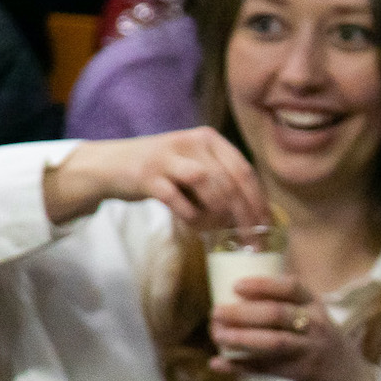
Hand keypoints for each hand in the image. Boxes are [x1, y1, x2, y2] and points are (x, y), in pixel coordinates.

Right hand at [43, 131, 266, 230]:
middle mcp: (191, 142)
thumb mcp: (194, 167)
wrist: (113, 165)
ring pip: (206, 184)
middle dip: (244, 215)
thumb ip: (220, 182)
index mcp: (208, 139)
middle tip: (250, 242)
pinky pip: (177, 199)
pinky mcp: (147, 176)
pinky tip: (196, 229)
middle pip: (228, 179)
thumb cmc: (162, 172)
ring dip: (218, 214)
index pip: (244, 169)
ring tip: (222, 233)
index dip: (258, 201)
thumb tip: (253, 214)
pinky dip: (191, 217)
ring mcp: (168, 157)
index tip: (266, 228)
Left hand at [209, 276, 377, 380]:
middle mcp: (314, 324)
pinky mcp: (301, 373)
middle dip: (243, 313)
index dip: (263, 285)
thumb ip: (285, 305)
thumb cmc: (320, 340)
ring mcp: (309, 350)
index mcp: (314, 304)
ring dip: (241, 338)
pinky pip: (266, 369)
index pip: (291, 287)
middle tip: (216, 312)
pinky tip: (219, 363)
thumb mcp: (312, 316)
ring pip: (272, 342)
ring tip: (217, 335)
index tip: (236, 285)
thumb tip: (236, 295)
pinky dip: (241, 366)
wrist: (348, 379)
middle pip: (276, 314)